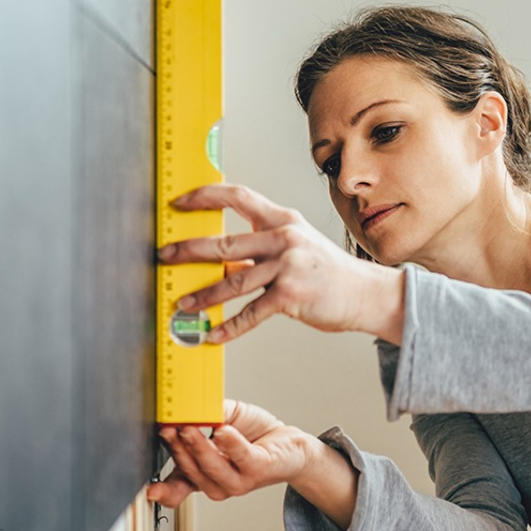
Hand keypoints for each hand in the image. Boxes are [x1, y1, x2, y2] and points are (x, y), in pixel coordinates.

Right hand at [147, 399, 308, 508]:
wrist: (286, 443)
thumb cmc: (251, 435)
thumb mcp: (220, 423)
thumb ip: (203, 417)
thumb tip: (186, 406)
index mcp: (201, 474)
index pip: (176, 488)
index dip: (162, 491)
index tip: (149, 490)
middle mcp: (216, 483)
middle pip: (190, 469)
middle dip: (177, 448)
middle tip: (168, 427)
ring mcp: (237, 480)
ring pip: (211, 467)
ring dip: (198, 446)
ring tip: (189, 426)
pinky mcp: (257, 469)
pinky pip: (241, 457)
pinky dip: (230, 443)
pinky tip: (223, 430)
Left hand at [157, 183, 403, 343]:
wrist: (365, 293)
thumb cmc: (328, 273)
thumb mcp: (298, 246)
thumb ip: (263, 247)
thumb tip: (221, 260)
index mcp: (283, 219)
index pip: (237, 197)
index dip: (205, 196)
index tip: (179, 202)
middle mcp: (284, 238)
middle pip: (225, 242)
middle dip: (189, 250)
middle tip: (165, 256)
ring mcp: (288, 267)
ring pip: (233, 282)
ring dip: (204, 296)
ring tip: (184, 304)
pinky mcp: (291, 296)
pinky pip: (251, 313)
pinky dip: (229, 327)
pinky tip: (212, 334)